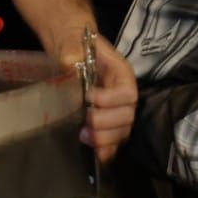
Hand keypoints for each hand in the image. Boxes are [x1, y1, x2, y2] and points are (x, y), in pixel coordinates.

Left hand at [57, 33, 137, 163]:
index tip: (88, 98)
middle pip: (127, 115)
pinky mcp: (109, 121)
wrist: (70, 51)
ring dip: (106, 139)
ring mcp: (118, 109)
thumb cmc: (74, 45)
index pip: (127, 92)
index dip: (111, 100)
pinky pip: (115, 139)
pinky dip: (108, 149)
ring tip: (84, 137)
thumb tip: (70, 63)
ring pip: (123, 130)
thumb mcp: (72, 43)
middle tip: (85, 125)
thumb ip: (72, 52)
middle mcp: (124, 93)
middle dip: (107, 124)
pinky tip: (96, 154)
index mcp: (121, 73)